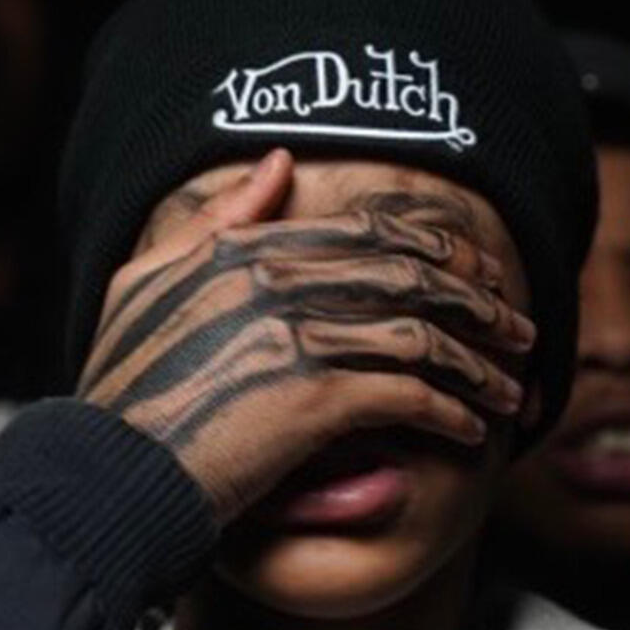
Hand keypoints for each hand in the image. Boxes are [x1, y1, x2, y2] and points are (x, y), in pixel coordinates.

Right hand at [77, 150, 533, 524]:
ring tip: (512, 388)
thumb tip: (281, 160)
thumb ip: (221, 220)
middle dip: (480, 303)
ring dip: (480, 364)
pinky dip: (451, 412)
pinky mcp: (315, 399)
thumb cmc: (123, 387)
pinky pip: (410, 395)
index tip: (481, 273)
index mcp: (248, 249)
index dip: (440, 251)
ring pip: (424, 336)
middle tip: (521, 328)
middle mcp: (280, 280)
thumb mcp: (150, 280)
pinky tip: (473, 430)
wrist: (108, 468)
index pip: (371, 234)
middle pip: (414, 279)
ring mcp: (301, 336)